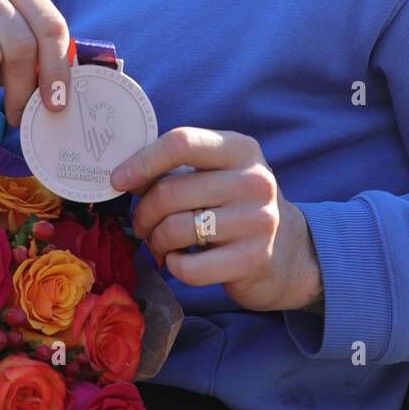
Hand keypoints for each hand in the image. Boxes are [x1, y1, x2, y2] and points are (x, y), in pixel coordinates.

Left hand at [110, 127, 322, 312]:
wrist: (290, 252)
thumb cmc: (237, 207)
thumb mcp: (217, 176)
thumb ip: (176, 170)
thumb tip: (122, 176)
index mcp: (240, 149)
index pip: (182, 142)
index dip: (142, 161)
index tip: (118, 179)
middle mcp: (254, 180)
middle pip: (171, 191)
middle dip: (143, 213)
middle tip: (142, 225)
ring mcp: (257, 220)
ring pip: (175, 229)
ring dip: (155, 241)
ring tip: (160, 244)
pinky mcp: (253, 259)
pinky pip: (189, 267)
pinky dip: (173, 266)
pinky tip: (180, 261)